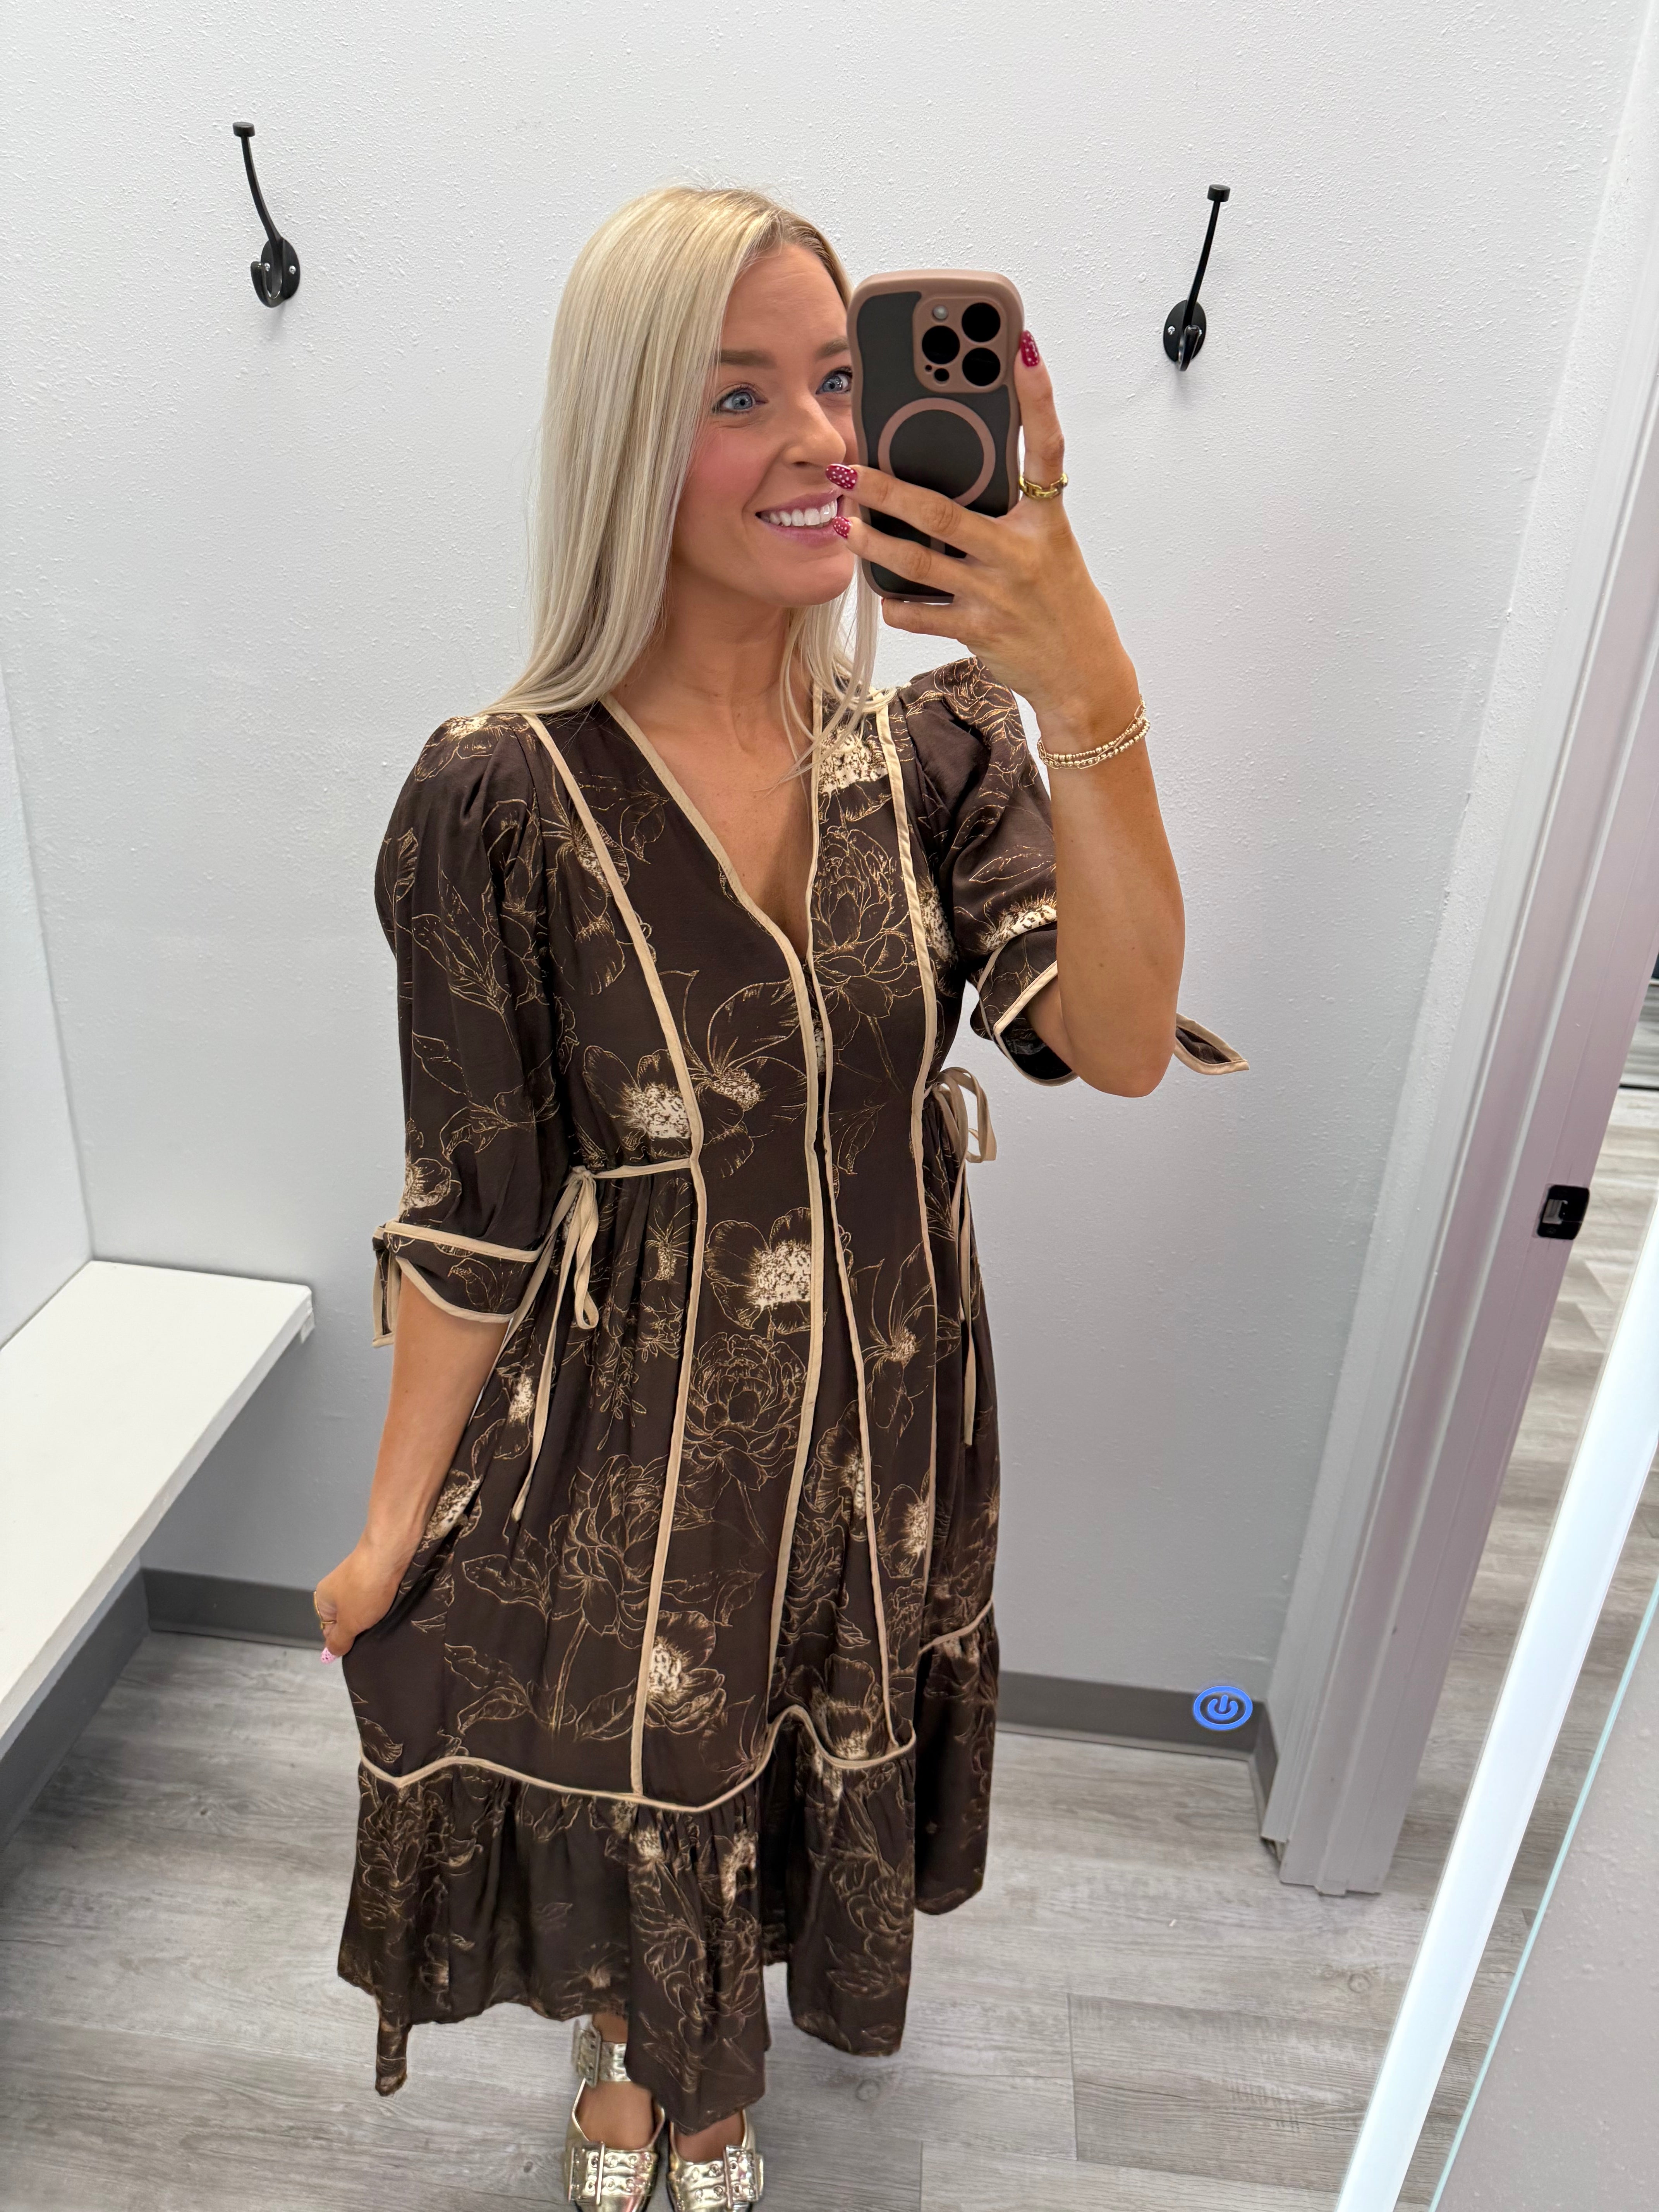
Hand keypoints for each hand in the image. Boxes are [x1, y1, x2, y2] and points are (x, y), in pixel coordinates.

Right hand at [313, 1534, 412, 1659]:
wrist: (389, 1553)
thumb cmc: (364, 1589)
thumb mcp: (349, 1623)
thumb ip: (338, 1640)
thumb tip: (330, 1652)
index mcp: (324, 1599)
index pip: (329, 1630)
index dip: (344, 1639)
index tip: (358, 1641)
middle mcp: (337, 1587)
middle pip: (348, 1618)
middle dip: (360, 1627)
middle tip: (373, 1631)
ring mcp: (357, 1579)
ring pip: (365, 1607)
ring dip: (375, 1614)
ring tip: (385, 1617)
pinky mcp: (375, 1573)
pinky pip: (377, 1596)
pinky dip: (384, 1601)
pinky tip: (392, 1604)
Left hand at [832, 333, 1137, 729]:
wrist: (1082, 673)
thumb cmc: (1058, 601)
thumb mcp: (1046, 546)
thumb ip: (1009, 511)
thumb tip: (955, 475)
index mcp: (1045, 521)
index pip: (1045, 448)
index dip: (1037, 397)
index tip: (1022, 349)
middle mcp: (1021, 553)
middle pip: (943, 512)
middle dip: (886, 489)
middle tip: (845, 468)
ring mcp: (997, 594)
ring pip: (921, 563)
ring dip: (874, 544)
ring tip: (841, 523)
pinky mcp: (980, 631)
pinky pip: (923, 615)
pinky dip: (898, 604)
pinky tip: (880, 592)